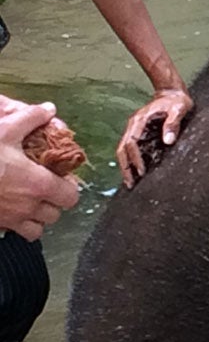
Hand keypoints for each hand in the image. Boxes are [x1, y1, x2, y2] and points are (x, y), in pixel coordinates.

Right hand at [0, 100, 80, 239]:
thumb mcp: (5, 129)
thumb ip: (30, 118)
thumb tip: (48, 109)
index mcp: (38, 184)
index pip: (70, 197)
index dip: (69, 188)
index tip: (60, 179)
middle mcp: (28, 207)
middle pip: (54, 215)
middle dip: (53, 203)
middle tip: (43, 188)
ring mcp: (10, 220)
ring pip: (36, 230)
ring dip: (36, 218)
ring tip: (28, 202)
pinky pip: (13, 232)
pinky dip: (15, 225)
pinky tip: (8, 209)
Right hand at [117, 87, 192, 188]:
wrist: (172, 92)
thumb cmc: (177, 100)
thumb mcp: (179, 109)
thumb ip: (173, 123)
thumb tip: (168, 141)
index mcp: (139, 120)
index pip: (131, 142)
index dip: (135, 158)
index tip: (141, 171)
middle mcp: (134, 125)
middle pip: (122, 149)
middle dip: (125, 167)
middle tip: (130, 184)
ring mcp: (135, 129)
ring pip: (124, 150)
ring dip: (126, 166)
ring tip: (130, 182)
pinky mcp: (140, 132)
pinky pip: (131, 148)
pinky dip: (131, 160)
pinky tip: (135, 172)